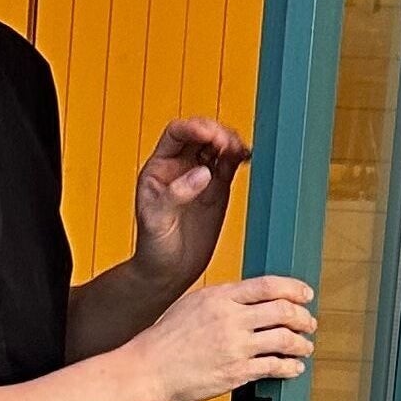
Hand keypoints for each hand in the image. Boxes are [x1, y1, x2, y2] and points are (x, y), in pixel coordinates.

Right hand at [125, 275, 315, 400]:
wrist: (146, 369)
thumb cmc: (161, 341)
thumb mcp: (190, 305)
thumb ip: (220, 301)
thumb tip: (244, 301)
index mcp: (220, 297)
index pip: (268, 285)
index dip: (294, 288)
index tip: (305, 294)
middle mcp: (230, 318)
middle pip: (283, 310)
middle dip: (303, 317)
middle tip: (309, 323)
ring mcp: (235, 345)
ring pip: (284, 338)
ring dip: (301, 343)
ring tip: (304, 347)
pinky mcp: (236, 371)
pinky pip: (274, 366)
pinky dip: (289, 366)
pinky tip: (292, 368)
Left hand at [132, 117, 248, 288]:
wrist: (169, 272)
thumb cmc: (154, 248)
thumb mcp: (157, 221)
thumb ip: (177, 194)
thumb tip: (203, 173)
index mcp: (159, 168)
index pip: (177, 133)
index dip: (194, 128)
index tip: (211, 135)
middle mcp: (179, 167)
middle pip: (201, 134)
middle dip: (217, 133)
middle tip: (228, 144)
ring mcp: (200, 176)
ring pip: (217, 146)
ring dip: (230, 142)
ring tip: (239, 150)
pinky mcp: (218, 189)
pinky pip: (230, 164)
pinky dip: (239, 157)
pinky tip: (247, 157)